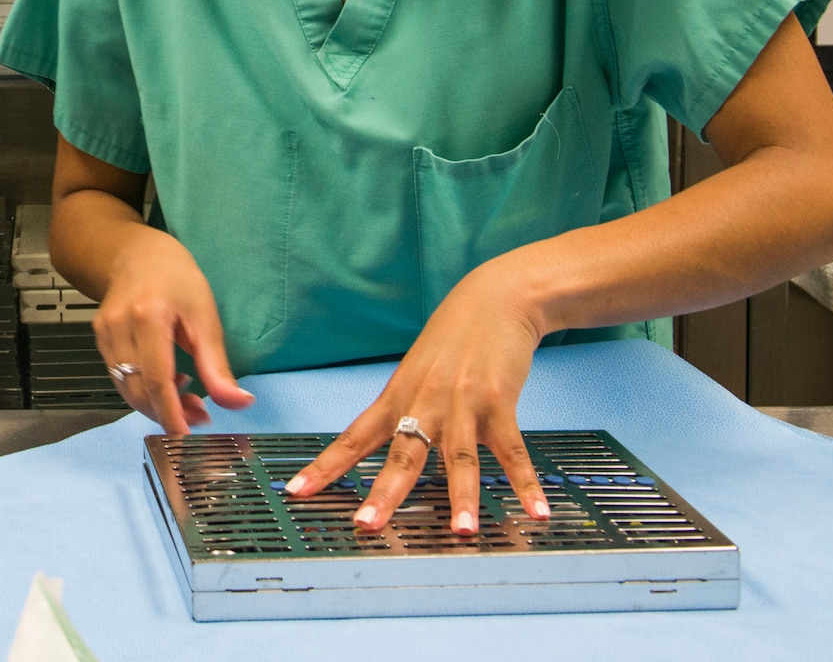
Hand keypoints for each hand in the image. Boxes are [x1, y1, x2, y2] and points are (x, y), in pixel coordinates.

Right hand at [93, 225, 254, 432]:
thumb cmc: (177, 279)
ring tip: (187, 398)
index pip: (156, 379)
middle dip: (168, 413)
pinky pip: (119, 377)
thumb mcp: (206, 318)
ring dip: (156, 404)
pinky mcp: (99, 338)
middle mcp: (120, 325)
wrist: (139, 255)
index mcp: (149, 316)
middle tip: (200, 415)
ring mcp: (105, 332)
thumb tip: (239, 403)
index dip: (171, 414)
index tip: (187, 436)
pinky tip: (166, 381)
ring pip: (125, 388)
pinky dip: (142, 389)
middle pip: (138, 389)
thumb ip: (217, 366)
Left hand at [282, 261, 550, 533]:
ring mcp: (463, 403)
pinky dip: (525, 482)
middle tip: (368, 525)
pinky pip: (513, 450)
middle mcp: (425, 403)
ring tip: (463, 532)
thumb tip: (389, 444)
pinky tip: (536, 510)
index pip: (353, 438)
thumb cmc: (452, 340)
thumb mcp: (415, 372)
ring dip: (463, 497)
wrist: (493, 300)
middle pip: (402, 454)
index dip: (324, 467)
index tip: (296, 492)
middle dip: (385, 493)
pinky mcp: (499, 401)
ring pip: (459, 457)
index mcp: (397, 398)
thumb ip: (404, 410)